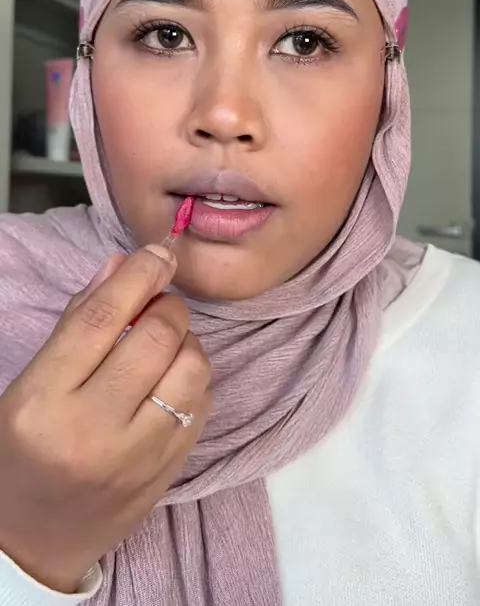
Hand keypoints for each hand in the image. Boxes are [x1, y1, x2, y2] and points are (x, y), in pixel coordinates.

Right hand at [0, 246, 210, 592]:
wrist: (32, 538)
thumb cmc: (24, 450)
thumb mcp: (31, 383)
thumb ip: (77, 323)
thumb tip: (122, 266)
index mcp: (43, 401)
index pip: (101, 320)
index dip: (138, 275)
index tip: (159, 252)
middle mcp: (92, 431)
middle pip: (156, 339)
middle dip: (167, 306)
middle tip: (157, 304)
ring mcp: (136, 459)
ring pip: (192, 370)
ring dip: (186, 341)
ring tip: (164, 344)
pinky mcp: (166, 474)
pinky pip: (202, 406)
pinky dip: (193, 379)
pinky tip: (171, 381)